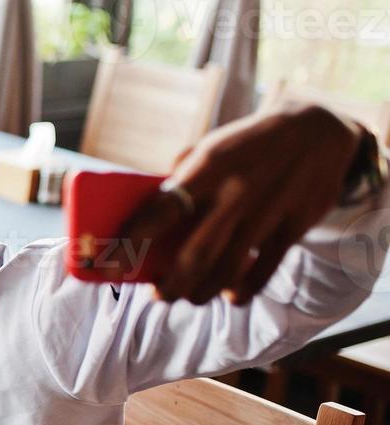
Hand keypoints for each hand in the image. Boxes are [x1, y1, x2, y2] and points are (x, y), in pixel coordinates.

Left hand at [116, 106, 365, 304]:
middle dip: (171, 284)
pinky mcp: (295, 223)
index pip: (160, 210)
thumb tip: (144, 217)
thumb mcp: (210, 148)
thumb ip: (181, 180)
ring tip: (189, 297)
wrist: (318, 128)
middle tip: (158, 295)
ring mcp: (268, 209)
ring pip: (228, 268)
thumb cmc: (246, 145)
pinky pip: (265, 268)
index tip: (106, 265)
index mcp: (207, 166)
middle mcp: (237, 190)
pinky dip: (244, 289)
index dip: (131, 241)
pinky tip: (230, 296)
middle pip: (195, 253)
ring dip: (202, 291)